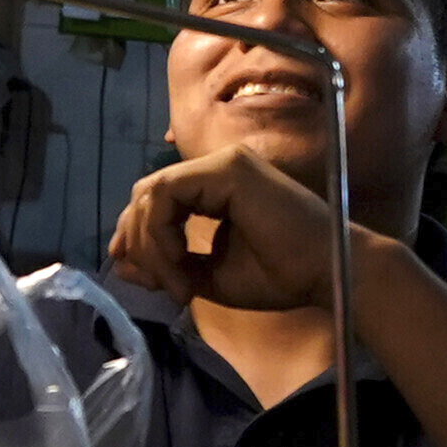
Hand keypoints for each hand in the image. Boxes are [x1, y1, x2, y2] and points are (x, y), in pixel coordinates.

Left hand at [110, 140, 370, 314]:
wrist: (326, 272)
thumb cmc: (281, 275)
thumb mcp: (210, 274)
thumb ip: (167, 266)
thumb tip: (120, 265)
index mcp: (217, 185)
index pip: (158, 198)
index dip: (136, 234)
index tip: (134, 273)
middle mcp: (218, 166)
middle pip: (148, 193)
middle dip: (138, 241)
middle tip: (157, 283)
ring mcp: (223, 163)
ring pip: (152, 193)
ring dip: (151, 244)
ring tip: (177, 283)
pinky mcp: (226, 169)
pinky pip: (167, 194)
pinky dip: (161, 234)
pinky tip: (181, 266)